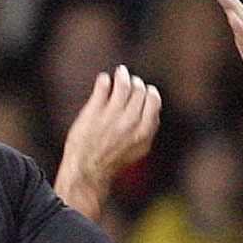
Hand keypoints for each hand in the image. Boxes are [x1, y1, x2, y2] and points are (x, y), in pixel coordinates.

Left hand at [58, 65, 162, 200]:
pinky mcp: (94, 110)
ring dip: (122, 74)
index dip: (148, 92)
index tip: (143, 90)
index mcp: (144, 130)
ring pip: (123, 83)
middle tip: (129, 81)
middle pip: (139, 89)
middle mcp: (131, 120)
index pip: (154, 99)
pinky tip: (104, 80)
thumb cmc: (112, 161)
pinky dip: (105, 80)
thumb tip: (154, 112)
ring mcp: (112, 114)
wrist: (88, 170)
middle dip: (135, 83)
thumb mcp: (139, 149)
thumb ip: (148, 129)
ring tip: (120, 72)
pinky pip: (103, 85)